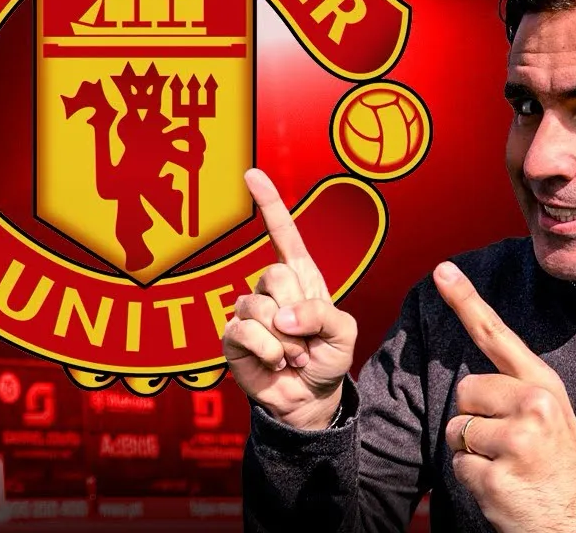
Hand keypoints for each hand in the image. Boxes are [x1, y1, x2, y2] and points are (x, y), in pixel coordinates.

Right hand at [222, 168, 357, 429]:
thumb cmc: (327, 359)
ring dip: (286, 340)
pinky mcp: (232, 335)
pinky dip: (268, 350)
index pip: (283, 234)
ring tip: (294, 355)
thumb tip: (279, 315)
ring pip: (260, 307)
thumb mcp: (343, 332)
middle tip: (307, 340)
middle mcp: (270, 288)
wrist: (310, 400)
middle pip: (275, 275)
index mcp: (300, 277)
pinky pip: (244, 330)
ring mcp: (248, 310)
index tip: (250, 175)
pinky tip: (275, 361)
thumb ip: (321, 314)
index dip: (268, 204)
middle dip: (298, 312)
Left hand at [435, 262, 575, 531]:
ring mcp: (515, 441)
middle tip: (509, 443)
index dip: (466, 301)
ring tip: (508, 464)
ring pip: (456, 429)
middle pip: (464, 390)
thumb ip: (513, 389)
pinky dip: (473, 477)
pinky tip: (503, 485)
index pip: (496, 336)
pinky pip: (458, 463)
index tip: (442, 270)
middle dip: (475, 417)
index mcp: (541, 386)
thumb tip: (470, 380)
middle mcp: (532, 406)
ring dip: (473, 450)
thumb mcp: (546, 416)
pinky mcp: (496, 475)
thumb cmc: (554, 464)